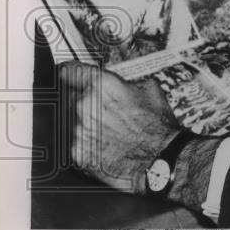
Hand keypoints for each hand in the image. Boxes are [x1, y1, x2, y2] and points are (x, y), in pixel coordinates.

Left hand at [59, 61, 181, 193]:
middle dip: (83, 102)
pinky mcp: (77, 153)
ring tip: (108, 131)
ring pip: (72, 122)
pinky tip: (105, 145)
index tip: (68, 74)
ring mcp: (79, 131)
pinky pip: (75, 143)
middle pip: (70, 97)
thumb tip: (117, 83)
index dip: (71, 72)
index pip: (71, 71)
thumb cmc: (158, 127)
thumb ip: (125, 83)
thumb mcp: (150, 91)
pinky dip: (86, 143)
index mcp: (103, 86)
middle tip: (102, 110)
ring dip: (85, 124)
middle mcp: (85, 106)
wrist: (161, 158)